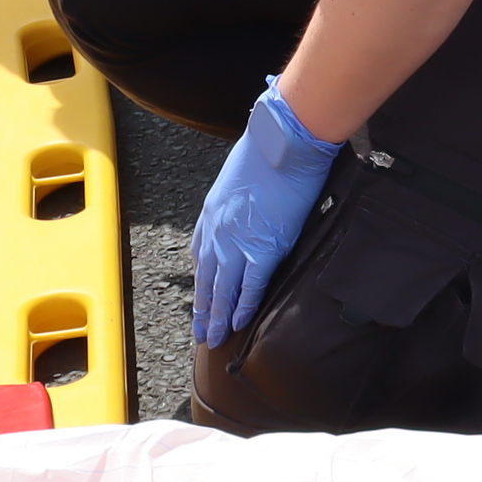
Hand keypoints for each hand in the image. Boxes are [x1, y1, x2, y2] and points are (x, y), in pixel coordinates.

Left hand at [191, 83, 342, 346]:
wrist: (282, 142)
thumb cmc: (268, 149)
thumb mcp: (240, 175)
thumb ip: (238, 199)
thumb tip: (249, 206)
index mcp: (212, 213)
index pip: (200, 254)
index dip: (201, 279)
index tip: (201, 296)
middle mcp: (217, 231)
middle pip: (206, 279)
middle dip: (202, 309)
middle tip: (199, 333)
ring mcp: (237, 242)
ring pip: (222, 290)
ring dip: (217, 317)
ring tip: (213, 339)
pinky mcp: (263, 249)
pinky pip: (250, 287)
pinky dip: (244, 308)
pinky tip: (239, 324)